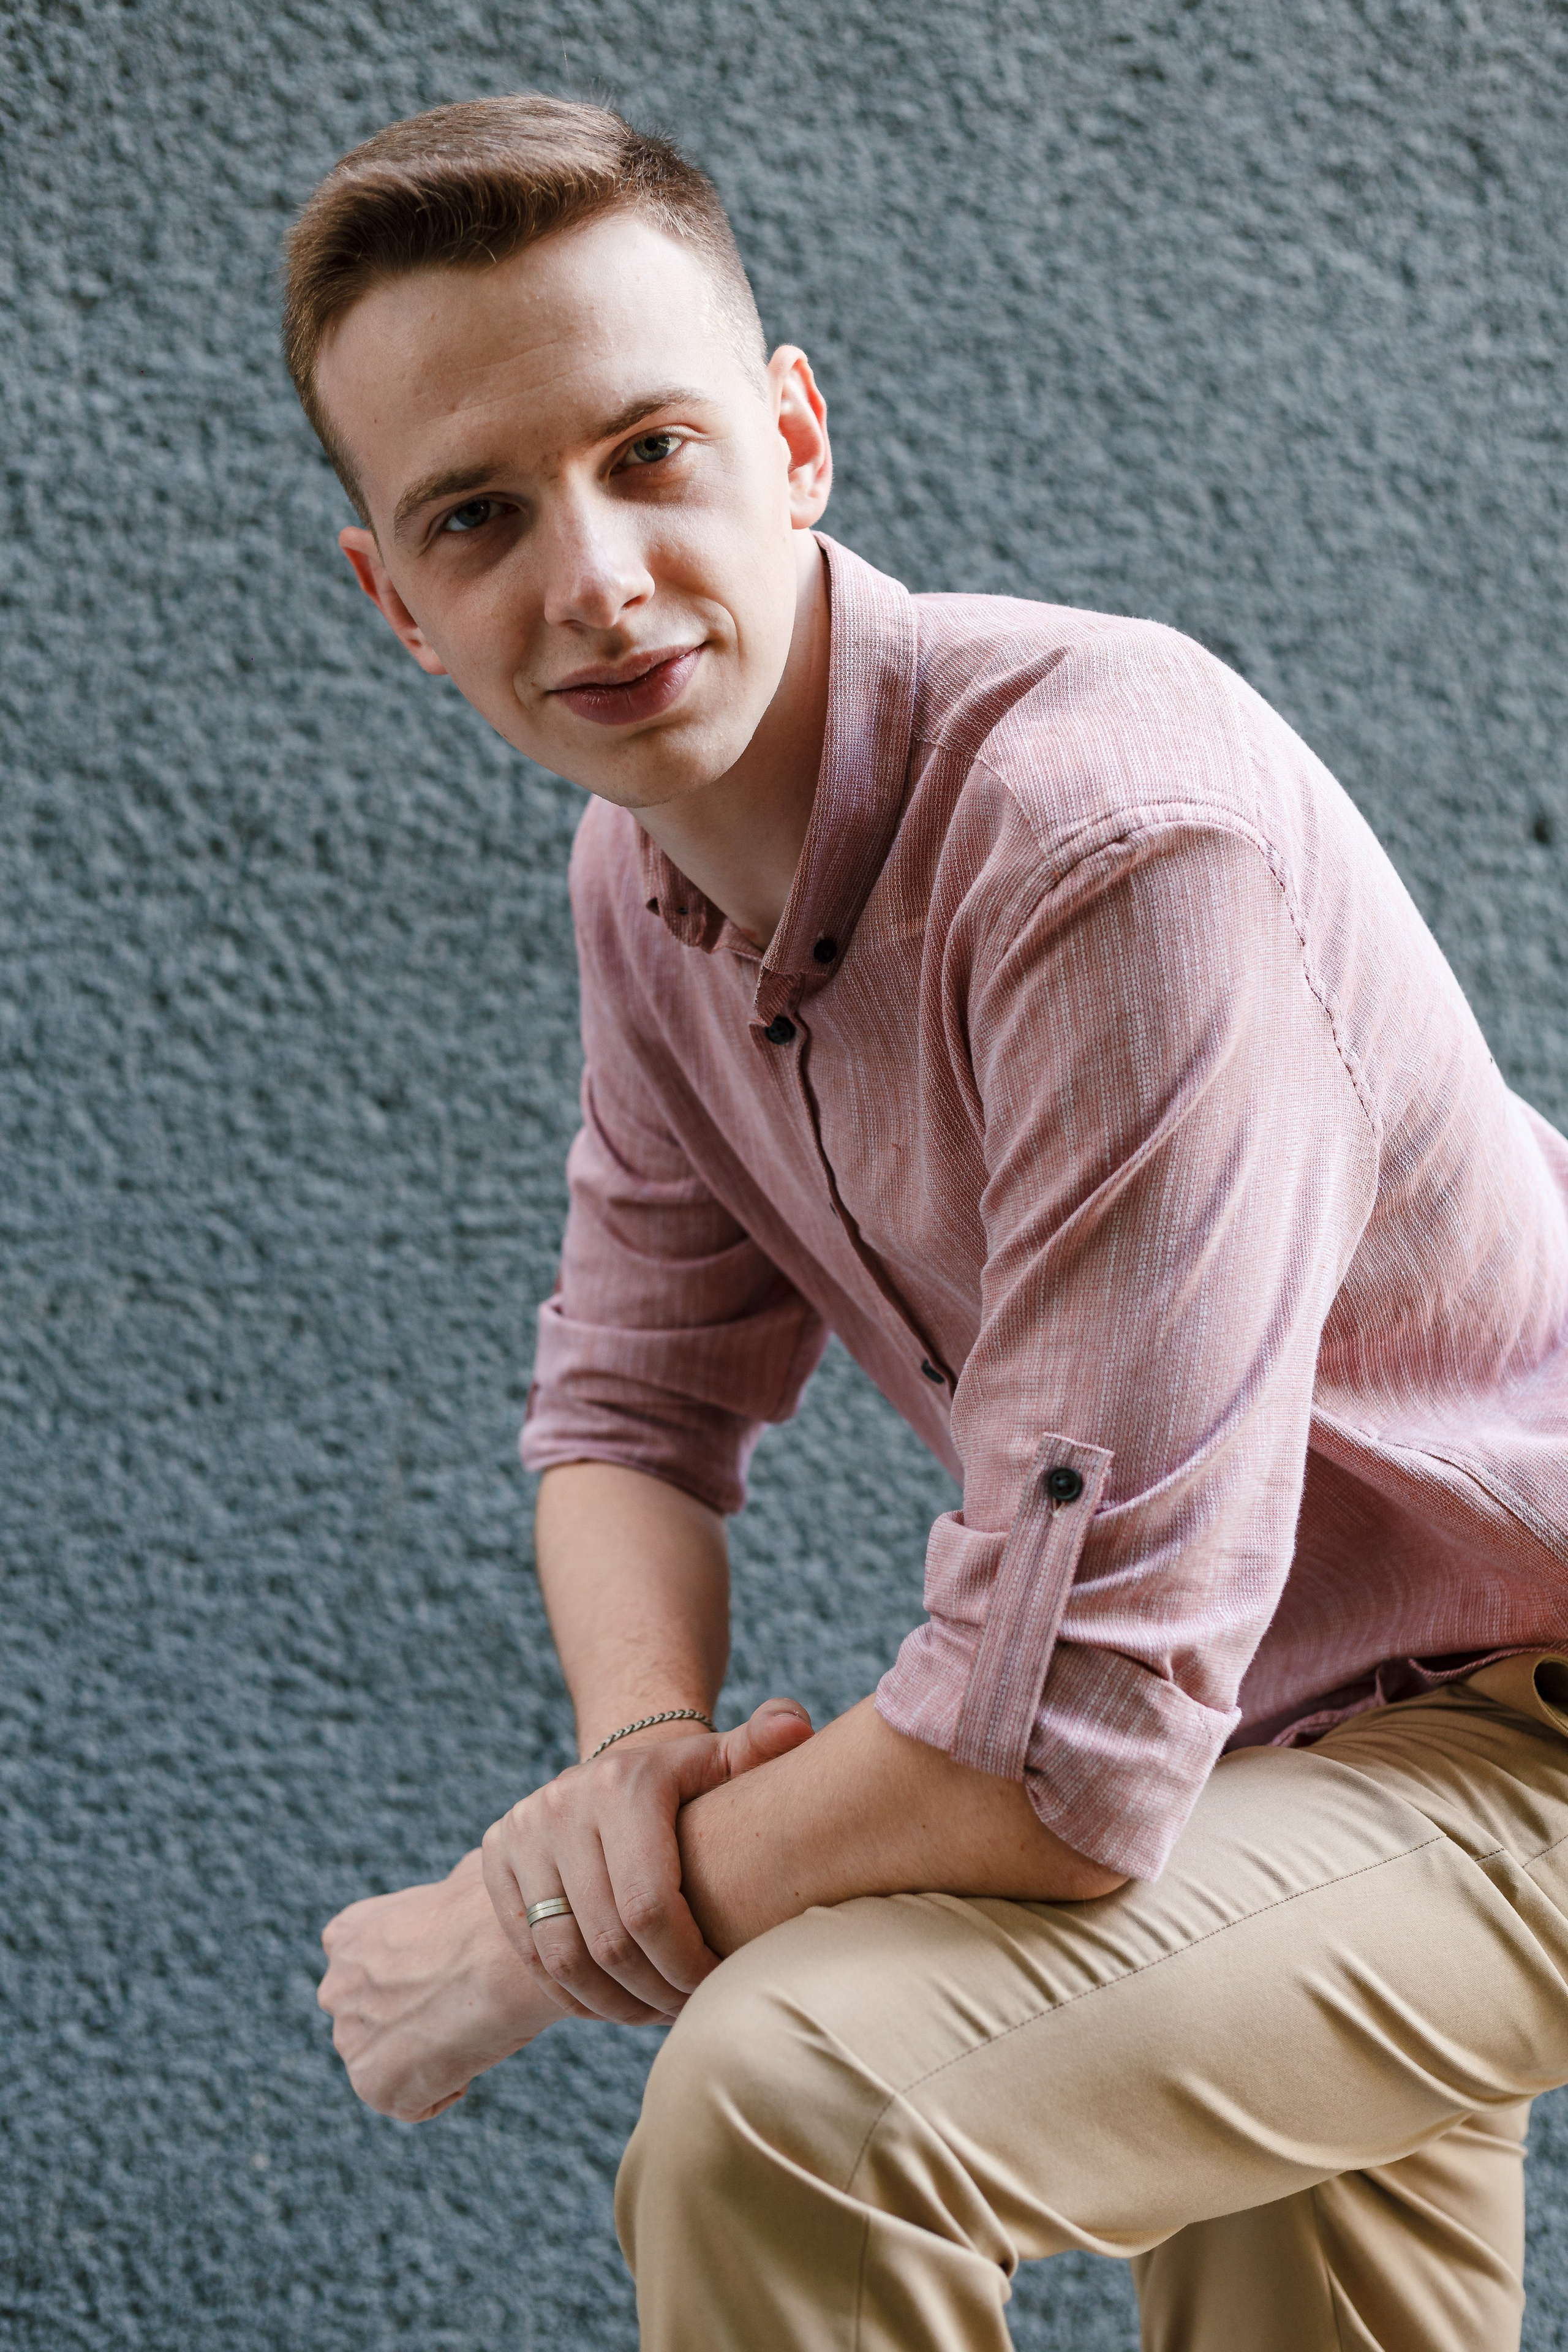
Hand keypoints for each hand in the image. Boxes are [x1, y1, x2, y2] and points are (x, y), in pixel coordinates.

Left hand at [318, 1847, 563, 2121]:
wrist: (499, 1955)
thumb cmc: (493, 1908)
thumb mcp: (459, 1878)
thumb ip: (443, 1895)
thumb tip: (470, 1879)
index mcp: (347, 1934)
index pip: (358, 1963)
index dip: (403, 1974)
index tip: (442, 1973)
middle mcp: (336, 1987)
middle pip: (367, 2017)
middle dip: (405, 2019)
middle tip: (461, 2007)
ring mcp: (350, 2040)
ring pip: (385, 2061)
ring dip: (423, 2055)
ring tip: (471, 2031)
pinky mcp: (372, 2086)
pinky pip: (410, 2101)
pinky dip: (443, 2089)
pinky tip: (471, 2057)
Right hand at [480, 1698, 813, 2023]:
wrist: (612, 1774)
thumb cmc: (685, 1786)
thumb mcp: (720, 1762)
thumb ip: (762, 1745)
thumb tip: (797, 1725)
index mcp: (621, 1785)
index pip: (650, 1906)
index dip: (687, 1962)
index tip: (719, 1985)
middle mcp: (561, 1806)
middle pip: (607, 1939)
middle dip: (655, 1990)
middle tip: (690, 2010)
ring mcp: (520, 1835)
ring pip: (562, 1958)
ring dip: (613, 2004)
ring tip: (656, 2012)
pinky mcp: (494, 1863)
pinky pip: (530, 1955)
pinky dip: (571, 1994)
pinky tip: (615, 2003)